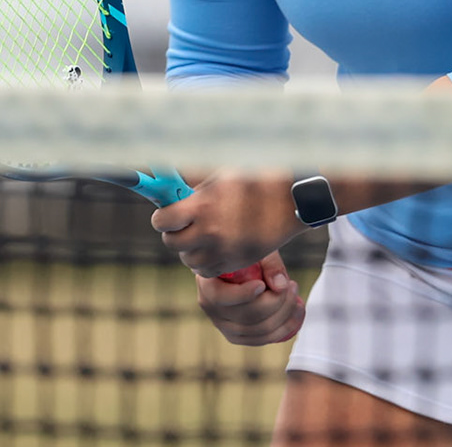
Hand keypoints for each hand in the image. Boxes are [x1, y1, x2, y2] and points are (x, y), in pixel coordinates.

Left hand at [150, 169, 304, 277]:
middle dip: (174, 233)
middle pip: (172, 244)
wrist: (288, 201)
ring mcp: (223, 250)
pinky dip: (205, 262)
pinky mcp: (235, 263)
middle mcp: (209, 232)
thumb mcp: (219, 179)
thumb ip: (193, 192)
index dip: (163, 218)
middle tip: (183, 224)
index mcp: (202, 206)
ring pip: (188, 260)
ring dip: (189, 249)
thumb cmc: (252, 182)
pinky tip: (213, 247)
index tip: (168, 213)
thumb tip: (171, 194)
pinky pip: (207, 271)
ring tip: (200, 235)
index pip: (163, 221)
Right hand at [194, 251, 304, 345]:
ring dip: (284, 316)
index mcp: (207, 284)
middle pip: (247, 316)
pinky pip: (261, 339)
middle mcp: (211, 308)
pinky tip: (296, 314)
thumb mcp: (256, 249)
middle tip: (293, 285)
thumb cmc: (246, 249)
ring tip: (296, 296)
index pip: (221, 298)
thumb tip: (281, 286)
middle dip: (277, 303)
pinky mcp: (237, 335)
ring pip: (258, 330)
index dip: (243, 294)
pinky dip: (282, 330)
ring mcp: (223, 325)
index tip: (262, 284)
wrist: (239, 263)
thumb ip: (269, 262)